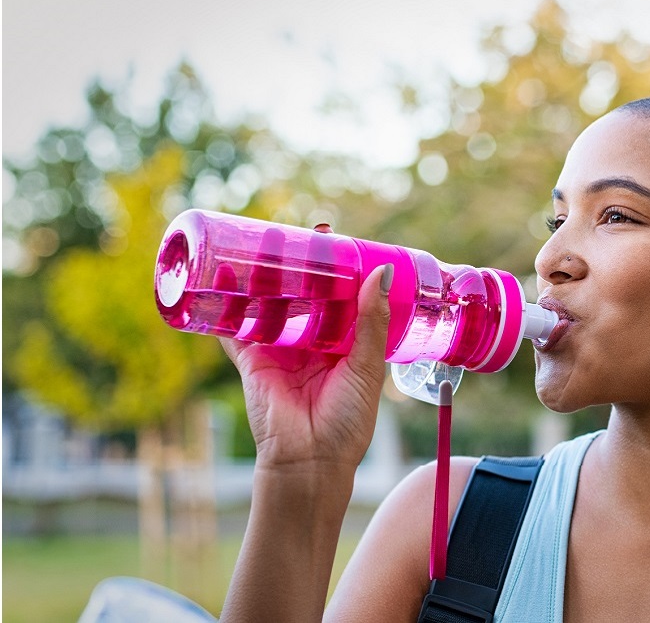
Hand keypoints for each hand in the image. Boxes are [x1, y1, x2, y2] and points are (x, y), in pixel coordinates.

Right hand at [221, 262, 392, 471]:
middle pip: (304, 296)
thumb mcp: (366, 367)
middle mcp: (312, 344)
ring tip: (265, 242)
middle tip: (302, 233)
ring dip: (267, 277)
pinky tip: (223, 275)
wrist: (310, 462)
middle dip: (301, 266)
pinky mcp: (252, 360)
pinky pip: (236, 328)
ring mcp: (280, 350)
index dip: (339, 271)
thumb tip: (380, 273)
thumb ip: (371, 321)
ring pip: (271, 304)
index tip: (338, 241)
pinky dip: (227, 304)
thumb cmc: (347, 423)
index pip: (341, 298)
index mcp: (344, 345)